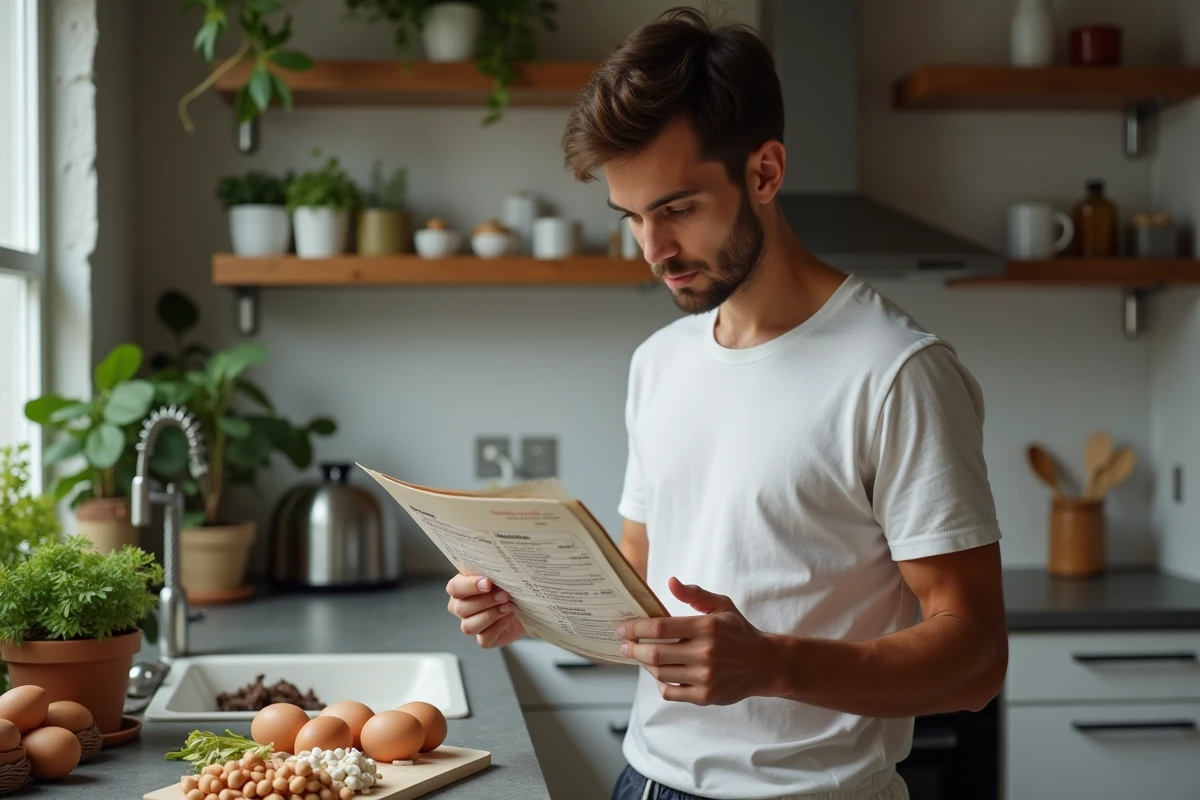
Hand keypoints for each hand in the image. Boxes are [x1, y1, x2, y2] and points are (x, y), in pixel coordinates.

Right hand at [445, 574, 526, 648]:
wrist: (532, 602)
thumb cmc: (514, 585)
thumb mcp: (504, 573)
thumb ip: (495, 568)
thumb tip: (497, 559)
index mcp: (463, 587)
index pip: (454, 588)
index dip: (468, 586)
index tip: (487, 583)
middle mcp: (464, 606)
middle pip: (460, 608)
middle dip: (484, 601)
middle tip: (504, 595)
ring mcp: (473, 624)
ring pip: (468, 627)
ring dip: (489, 616)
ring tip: (507, 607)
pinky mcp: (486, 639)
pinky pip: (483, 639)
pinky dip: (496, 628)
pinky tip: (508, 618)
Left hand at [616, 577, 780, 705]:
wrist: (765, 665)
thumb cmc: (739, 632)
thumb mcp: (721, 606)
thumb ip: (695, 594)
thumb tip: (671, 582)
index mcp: (707, 627)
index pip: (661, 628)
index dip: (636, 628)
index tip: (622, 628)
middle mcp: (705, 653)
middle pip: (656, 654)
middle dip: (633, 649)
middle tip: (624, 645)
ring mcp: (705, 678)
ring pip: (660, 673)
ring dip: (645, 665)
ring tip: (640, 656)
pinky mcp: (705, 696)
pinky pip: (671, 692)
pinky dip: (660, 683)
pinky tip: (659, 674)